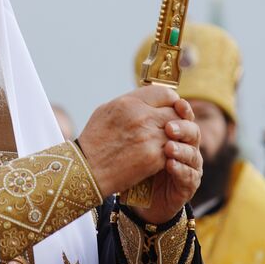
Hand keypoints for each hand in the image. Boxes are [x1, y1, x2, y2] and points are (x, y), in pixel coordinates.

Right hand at [77, 85, 195, 194]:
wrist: (87, 170)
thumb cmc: (94, 141)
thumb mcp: (106, 111)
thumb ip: (131, 103)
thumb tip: (148, 100)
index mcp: (130, 103)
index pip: (166, 93)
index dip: (171, 101)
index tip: (168, 108)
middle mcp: (142, 117)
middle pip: (175, 112)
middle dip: (174, 120)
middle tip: (169, 128)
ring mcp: (150, 137)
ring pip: (177, 132)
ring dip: (173, 138)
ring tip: (162, 143)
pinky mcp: (155, 157)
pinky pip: (173, 150)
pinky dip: (168, 153)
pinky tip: (158, 156)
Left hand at [141, 105, 202, 223]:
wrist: (139, 198)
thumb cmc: (136, 165)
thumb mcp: (135, 142)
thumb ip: (139, 124)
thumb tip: (133, 99)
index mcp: (176, 133)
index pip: (183, 116)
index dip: (183, 109)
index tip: (177, 103)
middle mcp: (186, 147)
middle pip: (192, 132)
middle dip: (182, 128)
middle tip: (169, 128)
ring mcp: (189, 167)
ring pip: (192, 154)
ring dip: (181, 150)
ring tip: (169, 148)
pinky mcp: (188, 186)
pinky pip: (189, 176)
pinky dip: (180, 170)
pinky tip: (171, 165)